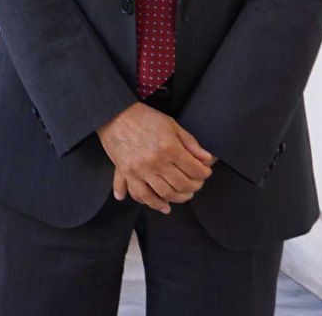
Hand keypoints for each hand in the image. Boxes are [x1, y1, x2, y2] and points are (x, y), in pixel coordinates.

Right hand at [97, 102, 214, 213]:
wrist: (114, 115)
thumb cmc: (144, 117)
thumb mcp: (171, 124)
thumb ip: (190, 143)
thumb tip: (207, 159)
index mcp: (169, 148)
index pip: (195, 170)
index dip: (204, 173)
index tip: (205, 171)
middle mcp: (156, 162)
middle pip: (182, 185)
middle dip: (195, 186)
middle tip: (197, 183)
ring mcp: (141, 170)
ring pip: (165, 194)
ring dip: (179, 198)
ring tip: (184, 194)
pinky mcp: (128, 174)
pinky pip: (142, 195)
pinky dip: (154, 204)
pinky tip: (164, 206)